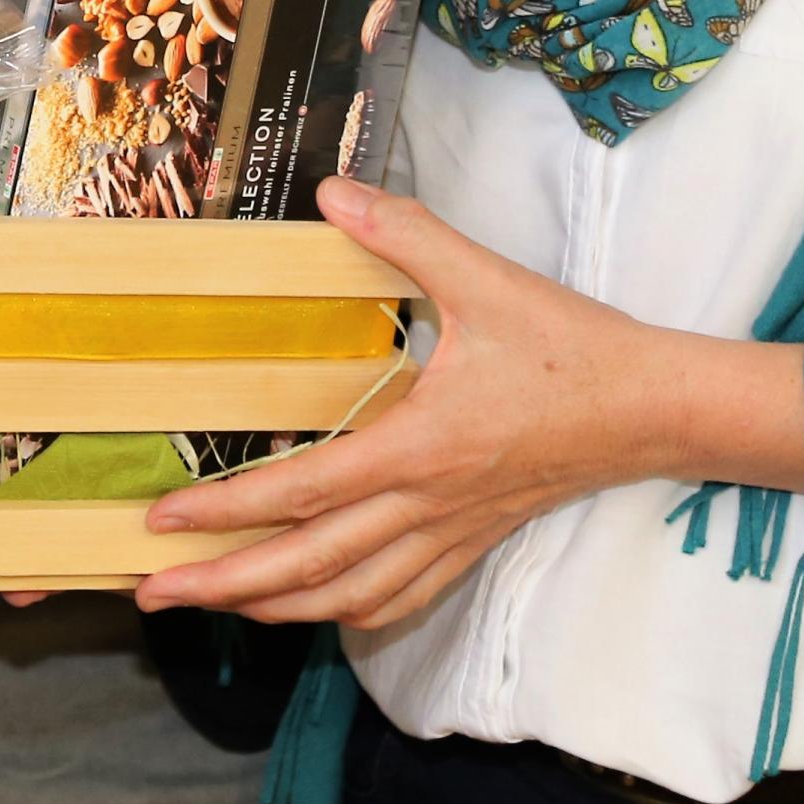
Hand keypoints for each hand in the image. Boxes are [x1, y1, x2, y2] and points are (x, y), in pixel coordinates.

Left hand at [134, 177, 698, 631]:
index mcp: (419, 448)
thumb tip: (334, 192)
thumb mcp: (486, 279)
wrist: (653, 409)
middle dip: (223, 586)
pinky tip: (320, 611)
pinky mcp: (474, 541)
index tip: (161, 521)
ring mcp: (451, 533)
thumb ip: (406, 234)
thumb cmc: (570, 349)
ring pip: (349, 597)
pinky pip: (401, 597)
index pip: (302, 494)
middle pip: (309, 567)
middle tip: (151, 594)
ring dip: (276, 608)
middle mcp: (426, 505)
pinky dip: (348, 611)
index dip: (225, 514)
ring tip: (215, 606)